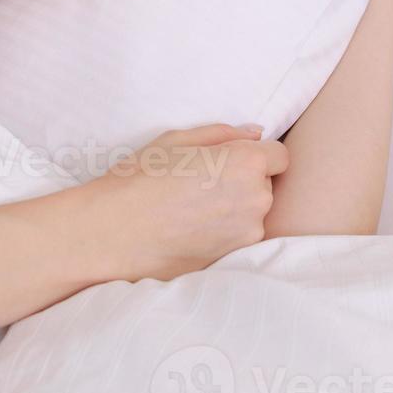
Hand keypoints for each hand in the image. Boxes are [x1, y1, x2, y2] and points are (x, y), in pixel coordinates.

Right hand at [89, 123, 288, 281]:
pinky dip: (223, 231)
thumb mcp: (175, 140)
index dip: (256, 154)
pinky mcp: (233, 258)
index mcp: (245, 163)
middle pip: (266, 185)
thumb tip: (254, 134)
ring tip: (192, 207)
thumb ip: (222, 134)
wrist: (112, 233)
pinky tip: (190, 227)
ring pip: (253, 213)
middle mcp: (255, 199)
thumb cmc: (138, 180)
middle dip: (244, 180)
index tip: (229, 159)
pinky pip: (238, 237)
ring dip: (234, 208)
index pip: (279, 156)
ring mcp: (247, 233)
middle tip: (202, 182)